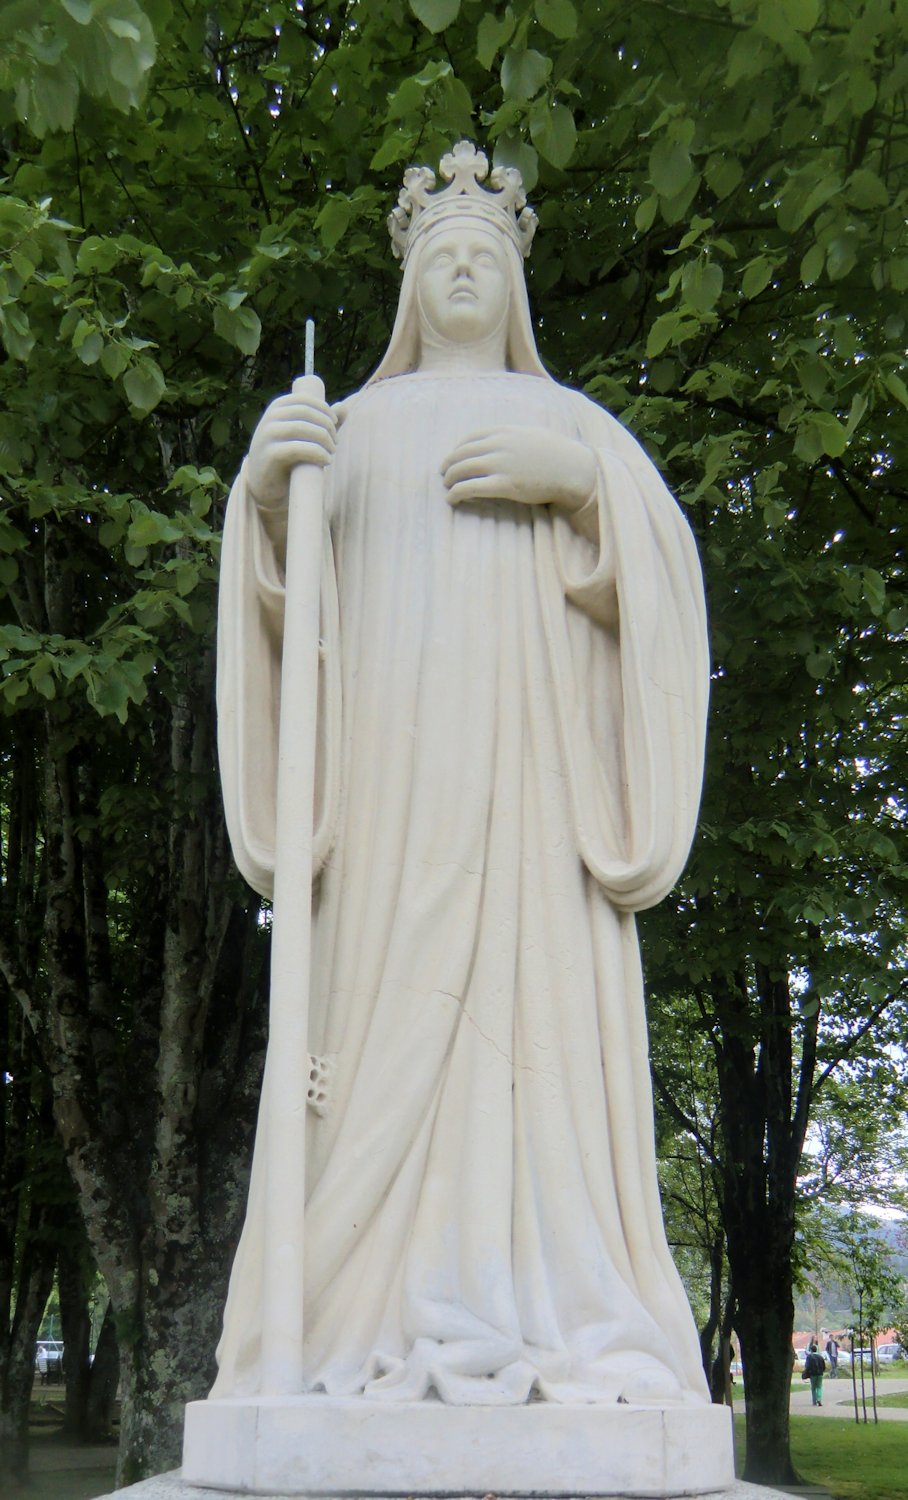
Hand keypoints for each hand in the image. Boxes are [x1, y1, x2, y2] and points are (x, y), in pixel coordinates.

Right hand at [246, 391, 336, 511]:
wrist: (265, 484)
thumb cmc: (288, 457)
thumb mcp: (303, 436)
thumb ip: (322, 422)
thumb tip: (343, 407)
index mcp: (277, 408)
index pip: (304, 399)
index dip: (324, 409)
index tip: (335, 423)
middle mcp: (270, 418)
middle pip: (305, 412)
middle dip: (326, 425)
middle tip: (335, 442)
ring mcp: (267, 436)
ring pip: (301, 427)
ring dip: (324, 438)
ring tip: (332, 451)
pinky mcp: (271, 455)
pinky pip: (297, 448)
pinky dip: (317, 453)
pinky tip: (327, 460)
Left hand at [441, 425, 596, 514]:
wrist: (573, 469)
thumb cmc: (557, 454)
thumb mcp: (532, 435)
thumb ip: (513, 437)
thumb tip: (500, 443)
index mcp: (505, 431)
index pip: (470, 437)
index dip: (457, 449)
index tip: (453, 457)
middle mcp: (498, 445)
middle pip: (462, 453)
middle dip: (449, 464)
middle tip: (444, 474)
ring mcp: (500, 464)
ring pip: (462, 470)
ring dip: (450, 479)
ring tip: (447, 487)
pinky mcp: (504, 485)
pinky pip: (470, 488)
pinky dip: (456, 493)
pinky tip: (452, 499)